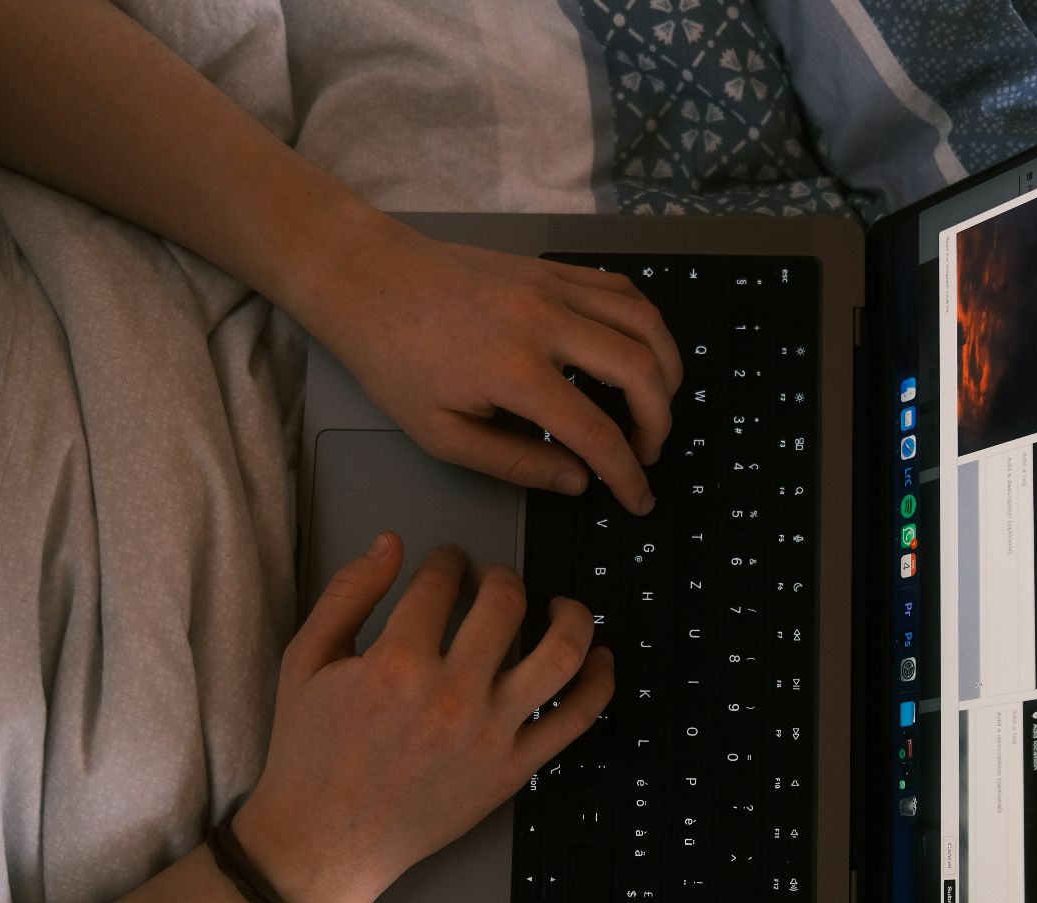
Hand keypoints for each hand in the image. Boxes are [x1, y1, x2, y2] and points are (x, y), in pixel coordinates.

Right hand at [233, 533, 613, 902]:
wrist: (325, 841)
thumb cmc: (311, 754)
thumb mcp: (305, 661)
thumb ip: (349, 594)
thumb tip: (391, 544)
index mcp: (396, 663)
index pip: (442, 581)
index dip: (447, 559)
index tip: (448, 562)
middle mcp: (451, 695)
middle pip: (505, 602)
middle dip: (500, 576)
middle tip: (491, 581)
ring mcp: (489, 735)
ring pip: (560, 653)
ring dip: (571, 614)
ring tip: (561, 606)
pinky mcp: (512, 771)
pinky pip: (576, 720)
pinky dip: (600, 681)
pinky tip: (599, 658)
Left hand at [298, 215, 681, 514]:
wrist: (369, 281)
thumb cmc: (395, 360)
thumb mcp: (441, 433)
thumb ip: (515, 462)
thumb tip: (577, 481)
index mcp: (514, 370)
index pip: (597, 432)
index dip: (626, 475)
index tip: (637, 499)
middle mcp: (545, 321)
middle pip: (640, 370)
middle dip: (660, 421)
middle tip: (648, 453)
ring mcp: (553, 286)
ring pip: (645, 321)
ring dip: (666, 368)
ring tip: (657, 405)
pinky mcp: (552, 268)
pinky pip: (622, 289)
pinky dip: (645, 324)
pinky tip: (638, 353)